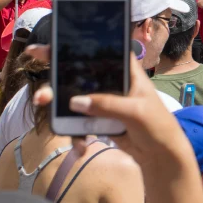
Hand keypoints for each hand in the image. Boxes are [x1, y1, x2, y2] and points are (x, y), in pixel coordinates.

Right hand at [23, 45, 189, 164]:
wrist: (161, 156)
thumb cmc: (158, 126)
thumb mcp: (136, 111)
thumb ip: (107, 105)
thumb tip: (74, 101)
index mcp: (126, 72)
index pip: (101, 53)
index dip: (76, 47)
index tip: (47, 48)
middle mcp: (113, 84)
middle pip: (79, 76)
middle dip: (56, 84)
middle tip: (40, 96)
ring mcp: (104, 103)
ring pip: (75, 102)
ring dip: (60, 113)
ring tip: (52, 122)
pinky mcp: (100, 121)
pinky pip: (80, 124)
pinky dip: (77, 136)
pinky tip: (82, 148)